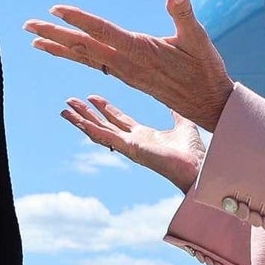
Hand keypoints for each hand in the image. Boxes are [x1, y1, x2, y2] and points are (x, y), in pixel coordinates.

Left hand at [24, 0, 233, 131]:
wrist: (208, 103)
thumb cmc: (205, 69)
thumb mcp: (199, 40)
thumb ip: (184, 15)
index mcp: (140, 52)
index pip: (103, 32)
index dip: (79, 20)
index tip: (55, 10)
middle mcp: (126, 64)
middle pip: (84, 47)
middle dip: (54, 35)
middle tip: (27, 26)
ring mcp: (124, 72)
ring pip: (85, 57)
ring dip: (59, 47)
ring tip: (34, 40)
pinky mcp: (127, 76)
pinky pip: (94, 64)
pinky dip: (75, 56)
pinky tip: (65, 50)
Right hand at [62, 95, 205, 192]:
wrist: (199, 166)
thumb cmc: (193, 152)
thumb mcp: (183, 124)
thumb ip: (177, 113)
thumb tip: (177, 101)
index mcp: (144, 136)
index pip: (119, 120)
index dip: (105, 108)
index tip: (92, 97)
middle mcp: (133, 141)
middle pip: (104, 125)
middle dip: (87, 113)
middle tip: (71, 101)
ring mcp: (130, 146)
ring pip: (99, 132)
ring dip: (81, 121)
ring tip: (65, 110)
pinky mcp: (131, 149)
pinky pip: (106, 138)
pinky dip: (91, 129)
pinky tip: (78, 121)